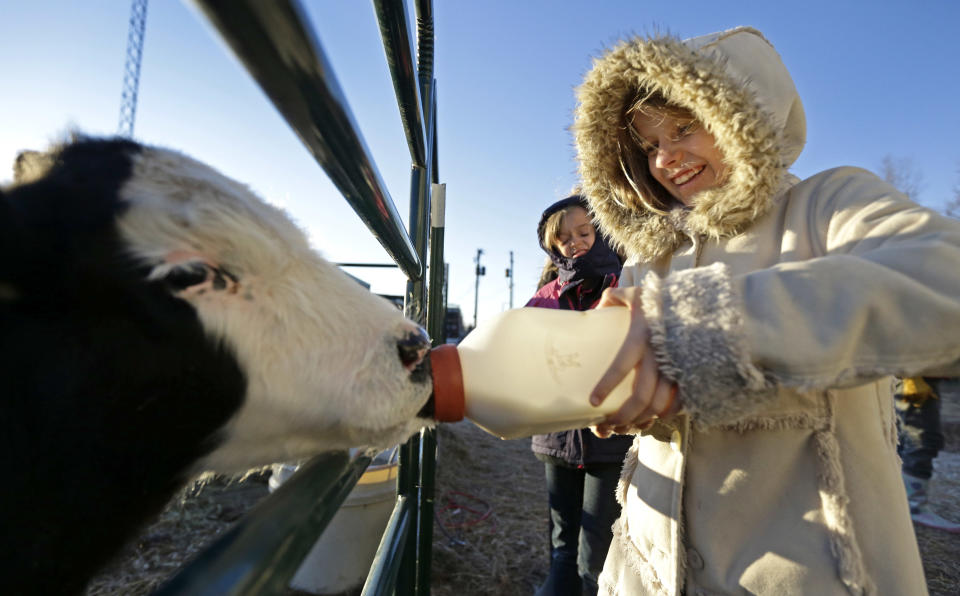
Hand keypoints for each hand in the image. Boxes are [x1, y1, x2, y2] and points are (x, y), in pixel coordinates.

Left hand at [589, 287, 679, 436]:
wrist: (706, 301)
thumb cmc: (666, 297)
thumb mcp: (638, 292)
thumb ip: (615, 298)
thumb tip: (598, 307)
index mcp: (642, 336)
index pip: (621, 366)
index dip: (606, 386)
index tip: (593, 402)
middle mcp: (660, 355)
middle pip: (641, 397)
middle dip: (622, 416)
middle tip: (607, 425)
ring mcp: (679, 367)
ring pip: (659, 406)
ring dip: (641, 420)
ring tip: (625, 426)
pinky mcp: (693, 374)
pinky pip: (679, 403)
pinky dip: (665, 414)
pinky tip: (652, 418)